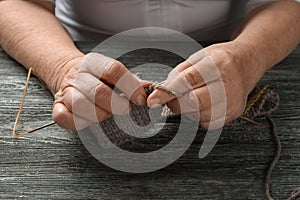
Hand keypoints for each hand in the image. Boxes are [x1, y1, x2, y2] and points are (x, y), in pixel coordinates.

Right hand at [52, 53, 147, 129]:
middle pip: (97, 90)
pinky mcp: (57, 106)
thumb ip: (130, 80)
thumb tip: (148, 87)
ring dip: (98, 114)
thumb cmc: (96, 77)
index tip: (140, 99)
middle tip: (126, 110)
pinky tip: (89, 121)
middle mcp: (78, 75)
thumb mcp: (112, 72)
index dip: (130, 86)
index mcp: (94, 62)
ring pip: (80, 104)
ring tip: (107, 115)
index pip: (113, 70)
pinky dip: (78, 122)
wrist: (67, 74)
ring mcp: (66, 91)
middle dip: (116, 104)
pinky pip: (63, 117)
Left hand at [147, 42, 261, 129]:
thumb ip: (178, 76)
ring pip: (199, 115)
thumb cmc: (219, 60)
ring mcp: (233, 101)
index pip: (187, 82)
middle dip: (175, 103)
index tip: (152, 100)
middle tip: (170, 98)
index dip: (167, 93)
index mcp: (217, 64)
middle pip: (193, 103)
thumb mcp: (197, 58)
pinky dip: (198, 116)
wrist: (246, 64)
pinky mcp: (234, 113)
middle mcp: (228, 84)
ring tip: (190, 97)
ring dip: (187, 110)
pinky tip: (201, 105)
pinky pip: (208, 123)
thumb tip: (160, 94)